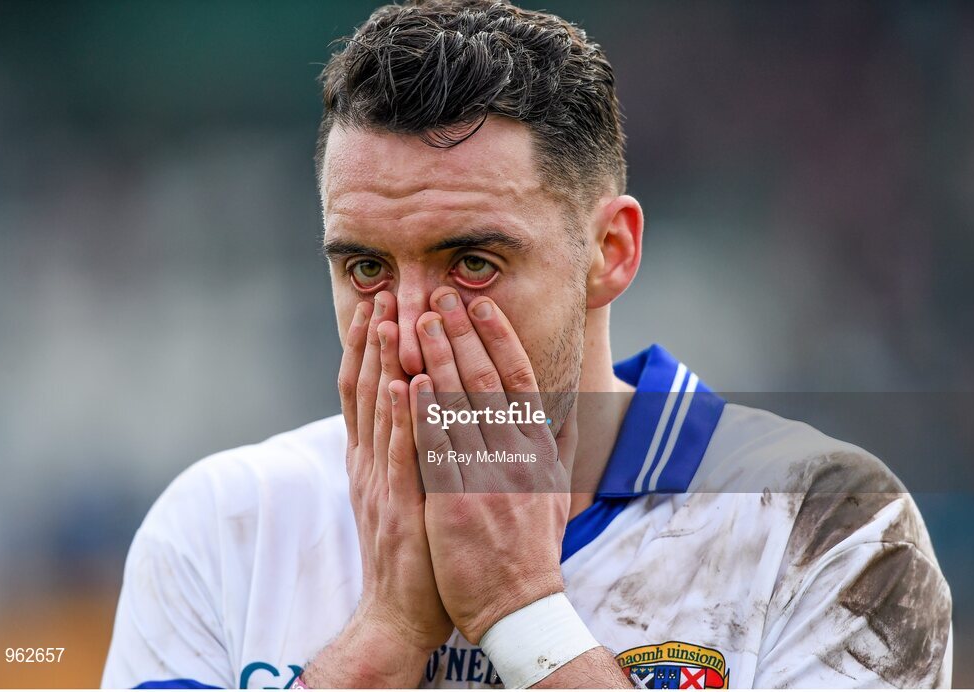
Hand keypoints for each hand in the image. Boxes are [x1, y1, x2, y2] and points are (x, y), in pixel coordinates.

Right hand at [304, 291, 451, 686]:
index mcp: (372, 459)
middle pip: (367, 391)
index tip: (377, 306)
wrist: (401, 612)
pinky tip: (403, 384)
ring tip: (388, 318)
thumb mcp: (404, 494)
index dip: (368, 348)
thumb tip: (418, 412)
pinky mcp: (400, 507)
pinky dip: (400, 417)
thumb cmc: (414, 551)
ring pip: (380, 412)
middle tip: (380, 293)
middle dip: (373, 341)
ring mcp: (382, 483)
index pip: (366, 391)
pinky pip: (402, 454)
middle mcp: (371, 464)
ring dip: (383, 362)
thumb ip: (408, 453)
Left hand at [410, 288, 577, 643]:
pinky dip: (421, 412)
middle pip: (486, 382)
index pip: (520, 380)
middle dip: (462, 334)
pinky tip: (405, 381)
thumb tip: (568, 403)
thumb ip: (559, 445)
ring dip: (436, 359)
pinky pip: (436, 448)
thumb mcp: (557, 492)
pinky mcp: (456, 503)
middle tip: (441, 297)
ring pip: (458, 406)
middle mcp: (516, 457)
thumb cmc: (534, 550)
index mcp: (538, 450)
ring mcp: (487, 478)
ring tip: (417, 322)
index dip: (498, 338)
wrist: (519, 607)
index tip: (481, 305)